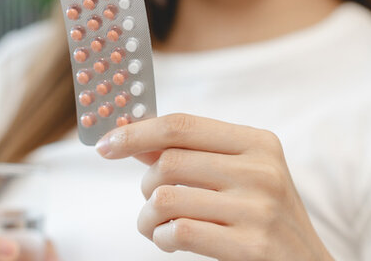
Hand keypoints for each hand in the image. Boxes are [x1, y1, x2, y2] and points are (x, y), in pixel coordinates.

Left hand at [95, 113, 333, 260]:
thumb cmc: (265, 219)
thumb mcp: (244, 176)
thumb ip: (197, 155)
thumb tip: (136, 139)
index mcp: (260, 143)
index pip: (182, 125)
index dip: (136, 132)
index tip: (105, 144)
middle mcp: (262, 170)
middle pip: (168, 162)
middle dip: (145, 186)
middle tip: (150, 203)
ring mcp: (258, 208)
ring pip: (166, 198)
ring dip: (148, 218)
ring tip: (157, 227)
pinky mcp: (250, 246)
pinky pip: (177, 232)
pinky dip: (161, 239)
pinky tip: (171, 242)